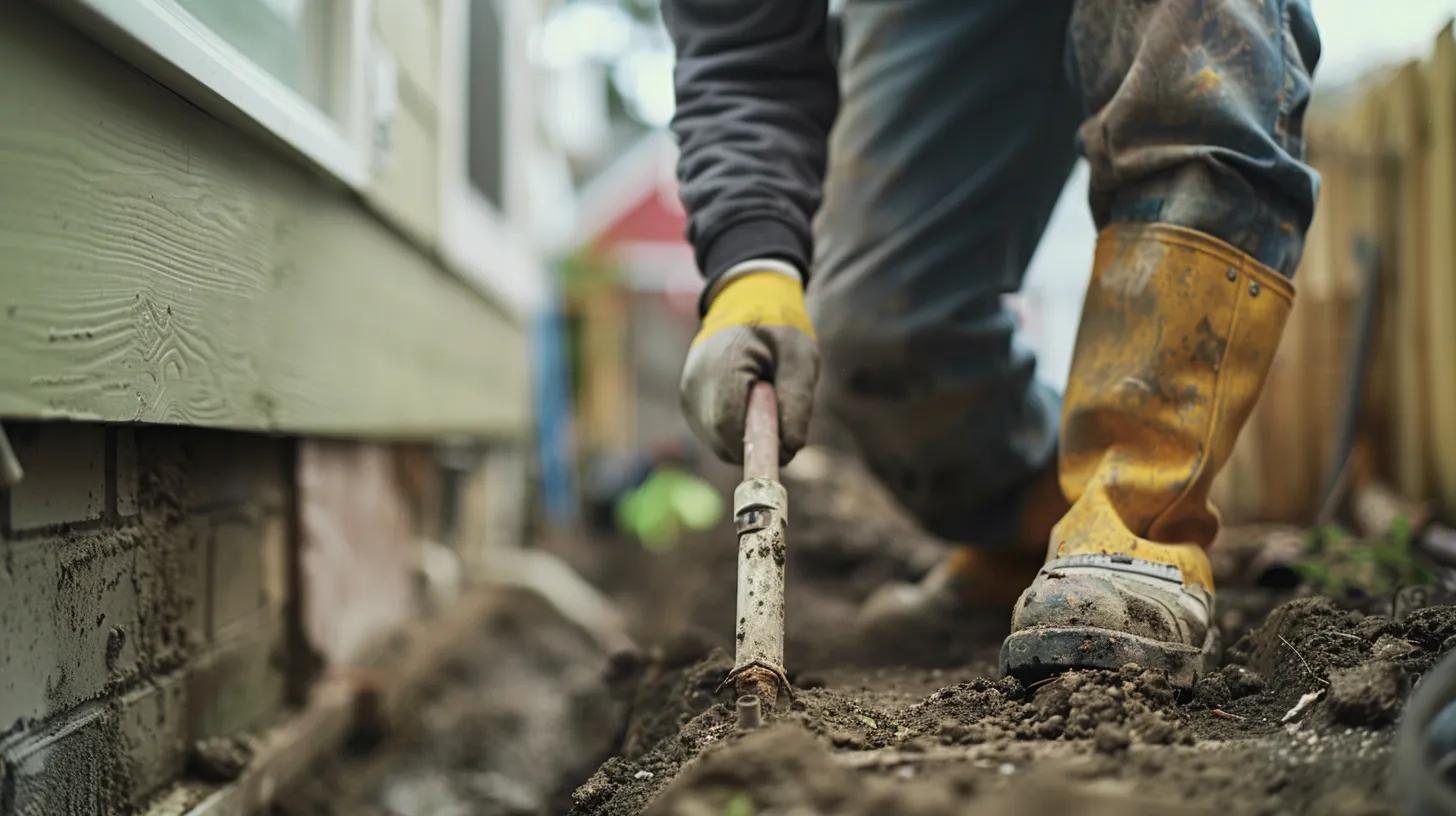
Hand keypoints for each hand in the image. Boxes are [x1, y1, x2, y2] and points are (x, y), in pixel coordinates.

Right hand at [680, 270, 818, 463]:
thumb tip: (789, 449)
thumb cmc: (777, 328)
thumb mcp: (801, 357)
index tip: (786, 444)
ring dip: (746, 437)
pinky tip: (749, 405)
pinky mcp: (689, 403)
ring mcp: (688, 395)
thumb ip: (797, 401)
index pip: (728, 424)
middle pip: (721, 440)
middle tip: (781, 420)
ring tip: (764, 404)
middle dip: (755, 443)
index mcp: (721, 365)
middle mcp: (695, 383)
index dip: (757, 444)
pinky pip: (713, 434)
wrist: (745, 303)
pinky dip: (736, 431)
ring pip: (717, 442)